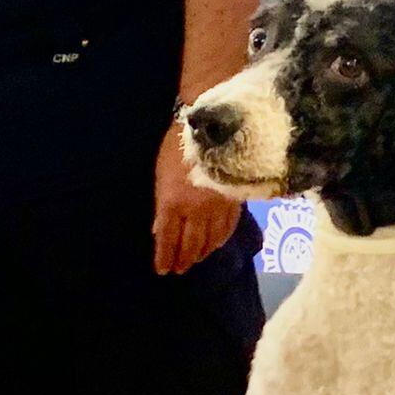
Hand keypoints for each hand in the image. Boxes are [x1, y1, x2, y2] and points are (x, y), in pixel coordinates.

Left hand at [153, 124, 241, 275]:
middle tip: (179, 270)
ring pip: (210, 239)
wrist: (213, 125)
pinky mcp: (234, 200)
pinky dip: (220, 239)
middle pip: (190, 244)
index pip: (168, 239)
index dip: (164, 257)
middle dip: (183, 259)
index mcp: (173, 203)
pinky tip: (216, 243)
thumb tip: (159, 229)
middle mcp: (196, 211)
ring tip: (196, 259)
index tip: (162, 270)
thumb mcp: (160, 174)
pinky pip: (228, 227)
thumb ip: (162, 204)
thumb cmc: (178, 144)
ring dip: (201, 253)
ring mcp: (217, 207)